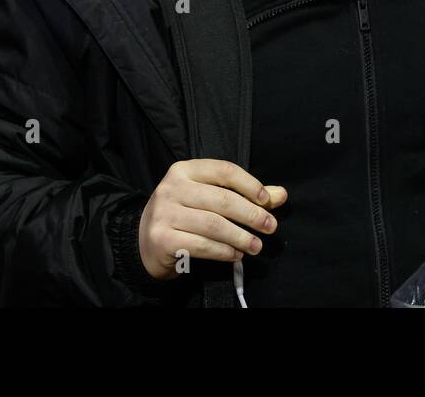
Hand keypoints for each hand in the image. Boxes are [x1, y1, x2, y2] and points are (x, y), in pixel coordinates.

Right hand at [138, 159, 286, 280]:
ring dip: (240, 237)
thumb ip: (244, 194)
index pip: (224, 170)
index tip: (268, 201)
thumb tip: (280, 195)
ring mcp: (165, 214)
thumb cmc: (184, 214)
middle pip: (221, 199)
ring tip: (256, 246)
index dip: (250, 184)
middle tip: (270, 227)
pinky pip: (201, 245)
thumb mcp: (208, 196)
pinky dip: (223, 251)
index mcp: (185, 170)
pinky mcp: (162, 239)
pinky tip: (236, 254)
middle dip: (251, 214)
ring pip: (213, 225)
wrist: (144, 241)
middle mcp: (172, 188)